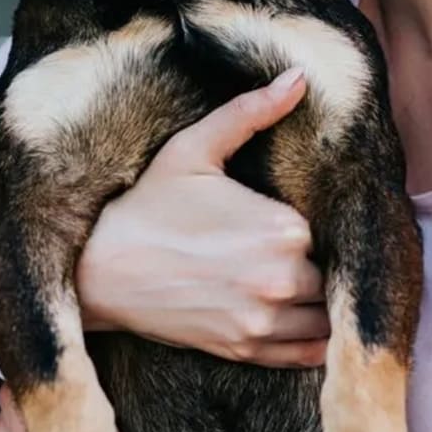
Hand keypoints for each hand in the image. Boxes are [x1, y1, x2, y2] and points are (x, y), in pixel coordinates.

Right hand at [76, 67, 328, 369]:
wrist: (98, 268)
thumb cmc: (146, 204)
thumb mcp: (195, 148)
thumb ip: (251, 113)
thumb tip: (299, 78)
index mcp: (283, 228)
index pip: (333, 230)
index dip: (323, 225)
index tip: (306, 220)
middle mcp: (282, 278)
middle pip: (333, 275)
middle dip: (324, 264)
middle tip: (306, 251)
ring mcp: (263, 320)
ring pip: (327, 318)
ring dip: (325, 303)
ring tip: (309, 284)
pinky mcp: (244, 349)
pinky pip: (306, 354)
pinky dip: (316, 341)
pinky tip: (308, 321)